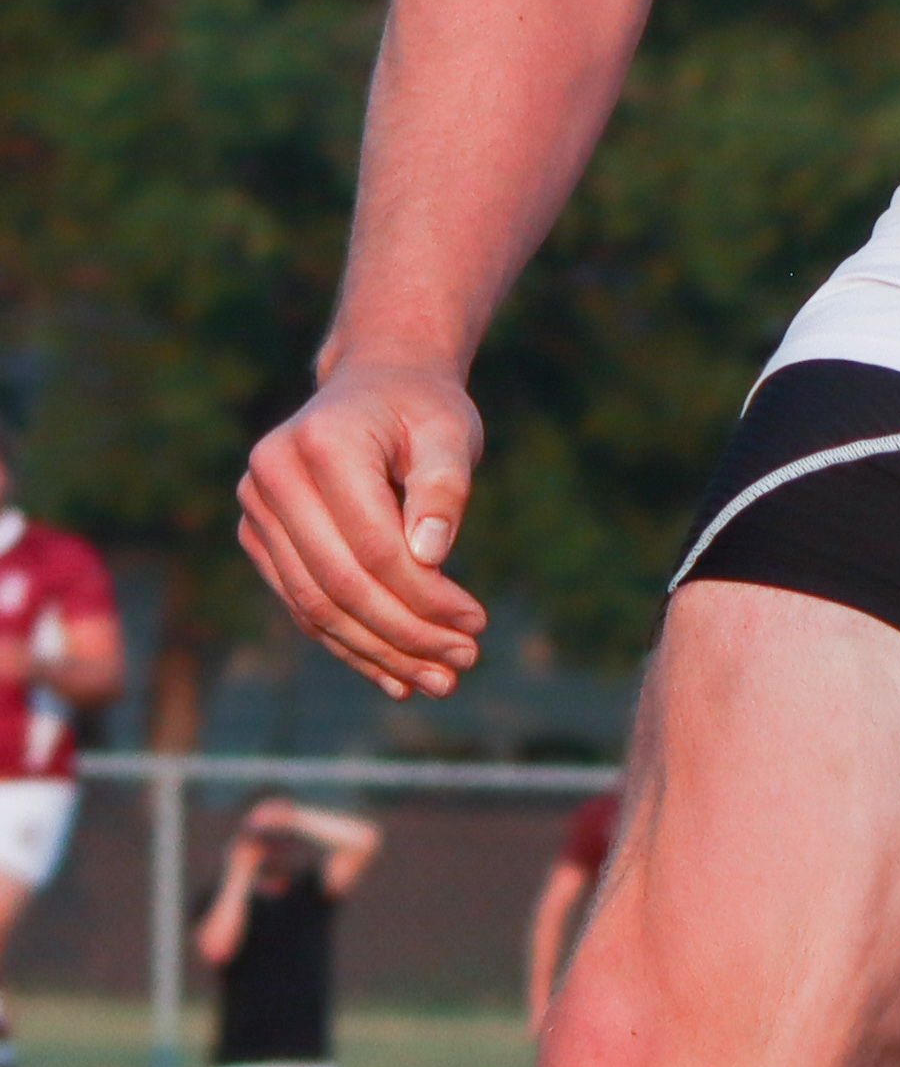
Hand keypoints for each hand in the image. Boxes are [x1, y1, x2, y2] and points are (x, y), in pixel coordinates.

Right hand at [238, 357, 488, 698]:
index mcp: (319, 446)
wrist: (375, 383)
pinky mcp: (260, 539)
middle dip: (403, 634)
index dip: (424, 595)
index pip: (373, 546)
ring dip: (377, 652)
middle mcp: (270, 478)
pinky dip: (349, 643)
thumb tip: (429, 559)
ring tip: (436, 683)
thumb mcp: (450, 431)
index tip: (476, 625)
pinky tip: (394, 675)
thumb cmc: (422, 408)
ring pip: (314, 605)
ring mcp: (256, 511)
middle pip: (338, 583)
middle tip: (461, 667)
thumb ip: (443, 488)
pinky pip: (303, 604)